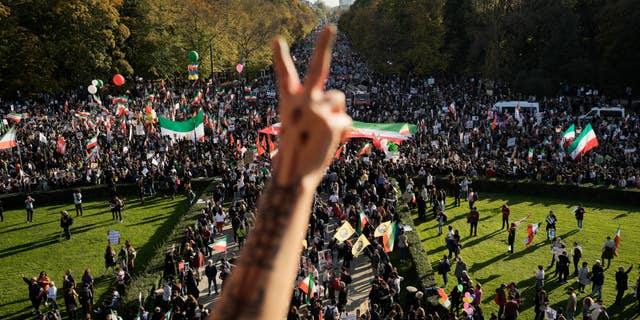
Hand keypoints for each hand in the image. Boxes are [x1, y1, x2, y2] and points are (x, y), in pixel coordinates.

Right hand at [271, 25, 351, 187]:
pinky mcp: (332, 120)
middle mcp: (302, 100)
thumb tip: (338, 115)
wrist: (294, 176)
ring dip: (336, 114)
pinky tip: (329, 143)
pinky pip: (346, 121)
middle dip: (324, 45)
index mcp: (289, 102)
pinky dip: (342, 133)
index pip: (284, 75)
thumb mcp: (298, 130)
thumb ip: (313, 114)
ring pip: (339, 100)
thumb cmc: (294, 156)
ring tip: (323, 134)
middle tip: (331, 27)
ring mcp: (317, 108)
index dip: (281, 57)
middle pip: (317, 67)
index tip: (278, 40)